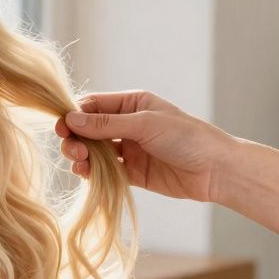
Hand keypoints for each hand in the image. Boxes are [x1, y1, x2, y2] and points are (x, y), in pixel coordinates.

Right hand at [56, 90, 233, 202]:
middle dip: (76, 138)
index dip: (74, 115)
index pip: (93, 106)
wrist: (217, 170)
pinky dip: (92, 172)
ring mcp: (129, 149)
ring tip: (79, 162)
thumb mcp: (145, 124)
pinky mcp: (132, 173)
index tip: (62, 128)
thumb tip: (71, 119)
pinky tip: (86, 174)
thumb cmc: (187, 137)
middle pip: (89, 129)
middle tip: (72, 150)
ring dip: (82, 156)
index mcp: (132, 105)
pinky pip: (105, 171)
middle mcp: (127, 125)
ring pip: (94, 150)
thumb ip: (106, 124)